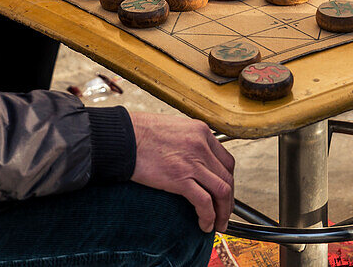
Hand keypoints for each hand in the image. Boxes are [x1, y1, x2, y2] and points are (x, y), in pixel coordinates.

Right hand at [130, 112, 234, 231]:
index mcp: (201, 132)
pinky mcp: (180, 178)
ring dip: (223, 211)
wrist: (123, 137)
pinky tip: (204, 224)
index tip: (224, 193)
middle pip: (227, 177)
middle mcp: (201, 145)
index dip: (228, 180)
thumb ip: (189, 140)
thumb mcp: (174, 128)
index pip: (226, 161)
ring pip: (222, 191)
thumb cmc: (141, 132)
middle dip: (229, 200)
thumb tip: (193, 159)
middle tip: (225, 213)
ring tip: (218, 224)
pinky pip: (204, 202)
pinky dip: (208, 216)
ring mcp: (192, 162)